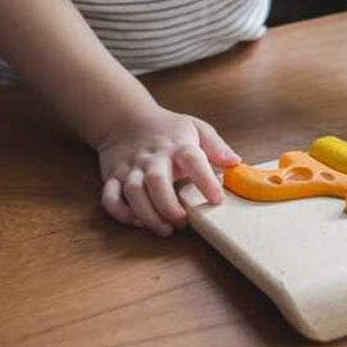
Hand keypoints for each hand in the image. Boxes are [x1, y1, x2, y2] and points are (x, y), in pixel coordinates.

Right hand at [97, 106, 241, 236]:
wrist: (126, 118)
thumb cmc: (167, 128)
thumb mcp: (196, 128)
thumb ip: (216, 146)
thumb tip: (236, 163)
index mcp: (178, 145)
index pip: (193, 160)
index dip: (205, 180)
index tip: (216, 199)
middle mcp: (153, 157)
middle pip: (157, 181)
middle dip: (169, 206)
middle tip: (183, 222)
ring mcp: (131, 167)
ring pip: (134, 192)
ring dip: (148, 215)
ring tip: (165, 228)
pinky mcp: (113, 176)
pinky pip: (110, 197)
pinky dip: (121, 213)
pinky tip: (137, 221)